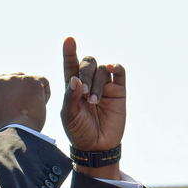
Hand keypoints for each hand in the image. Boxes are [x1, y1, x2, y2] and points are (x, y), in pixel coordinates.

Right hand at [0, 73, 50, 132]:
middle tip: (28, 106)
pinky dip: (45, 95)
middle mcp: (2, 80)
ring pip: (31, 81)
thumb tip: (5, 101)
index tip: (19, 100)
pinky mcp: (32, 81)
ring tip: (32, 110)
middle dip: (24, 89)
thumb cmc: (8, 129)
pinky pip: (44, 82)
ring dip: (34, 94)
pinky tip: (40, 107)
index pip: (4, 80)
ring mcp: (17, 79)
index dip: (14, 90)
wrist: (16, 132)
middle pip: (18, 77)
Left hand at [60, 37, 125, 178]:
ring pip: (101, 70)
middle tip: (84, 93)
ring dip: (97, 83)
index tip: (69, 40)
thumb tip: (76, 79)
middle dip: (85, 74)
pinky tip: (110, 68)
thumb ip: (70, 97)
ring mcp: (104, 86)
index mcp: (73, 86)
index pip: (71, 64)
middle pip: (87, 63)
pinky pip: (119, 72)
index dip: (69, 52)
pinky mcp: (118, 91)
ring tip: (94, 102)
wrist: (97, 147)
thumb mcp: (68, 116)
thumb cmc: (79, 131)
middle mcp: (89, 82)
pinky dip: (115, 67)